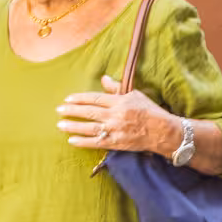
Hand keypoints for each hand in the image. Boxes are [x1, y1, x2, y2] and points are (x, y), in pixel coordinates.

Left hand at [57, 76, 175, 153]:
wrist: (162, 131)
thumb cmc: (149, 111)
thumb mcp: (135, 94)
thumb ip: (117, 87)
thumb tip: (104, 78)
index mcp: (119, 101)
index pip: (94, 98)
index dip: (79, 98)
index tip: (68, 99)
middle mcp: (114, 115)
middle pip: (88, 112)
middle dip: (71, 111)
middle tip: (59, 110)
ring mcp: (114, 130)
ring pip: (89, 127)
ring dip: (73, 126)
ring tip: (60, 125)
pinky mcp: (116, 143)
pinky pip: (96, 142)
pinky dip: (83, 142)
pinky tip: (71, 140)